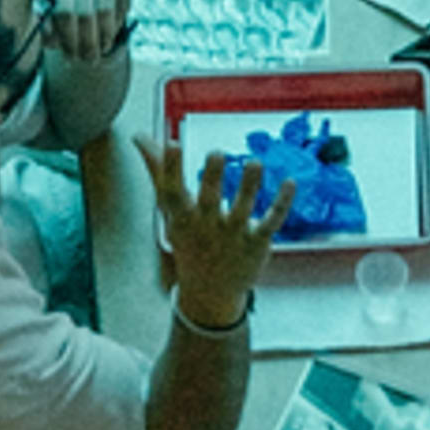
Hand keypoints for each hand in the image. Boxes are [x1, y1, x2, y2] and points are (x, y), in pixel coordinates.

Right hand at [147, 136, 301, 328]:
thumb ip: (159, 170)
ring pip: (242, 208)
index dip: (171, 168)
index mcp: (182, 216)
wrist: (209, 292)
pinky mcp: (257, 241)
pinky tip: (290, 182)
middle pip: (208, 200)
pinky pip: (271, 221)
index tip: (173, 143)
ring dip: (249, 186)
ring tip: (254, 162)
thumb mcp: (169, 210)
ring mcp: (233, 234)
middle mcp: (206, 225)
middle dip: (211, 178)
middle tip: (216, 152)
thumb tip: (140, 136)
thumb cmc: (189, 240)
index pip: (173, 191)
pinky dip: (282, 203)